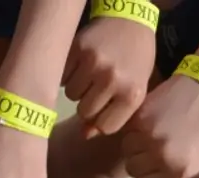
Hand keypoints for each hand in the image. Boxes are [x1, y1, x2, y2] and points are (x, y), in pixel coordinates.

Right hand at [64, 17, 154, 137]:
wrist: (129, 21)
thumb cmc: (135, 61)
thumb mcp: (133, 90)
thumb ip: (113, 116)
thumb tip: (84, 135)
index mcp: (132, 94)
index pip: (105, 127)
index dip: (101, 121)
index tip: (104, 111)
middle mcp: (113, 80)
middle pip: (85, 113)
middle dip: (88, 105)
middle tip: (96, 91)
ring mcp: (94, 64)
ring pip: (72, 96)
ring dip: (78, 90)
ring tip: (89, 77)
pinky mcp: (78, 49)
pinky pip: (63, 78)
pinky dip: (68, 76)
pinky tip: (80, 67)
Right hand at [123, 76, 198, 177]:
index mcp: (181, 176)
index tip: (158, 172)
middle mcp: (164, 160)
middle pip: (134, 175)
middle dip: (143, 166)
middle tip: (156, 152)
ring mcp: (150, 138)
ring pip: (127, 155)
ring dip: (136, 149)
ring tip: (153, 137)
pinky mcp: (141, 119)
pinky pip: (126, 135)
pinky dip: (134, 132)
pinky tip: (151, 124)